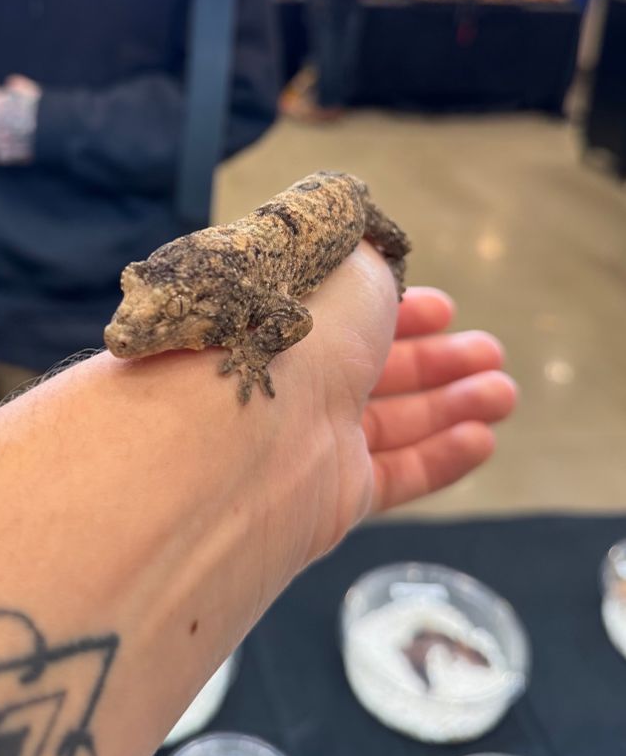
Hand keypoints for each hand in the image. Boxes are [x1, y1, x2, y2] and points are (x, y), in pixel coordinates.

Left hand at [272, 244, 516, 567]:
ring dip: (452, 404)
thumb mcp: (344, 259)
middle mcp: (293, 379)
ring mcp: (311, 440)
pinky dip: (441, 458)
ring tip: (504, 393)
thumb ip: (367, 257)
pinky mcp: (331, 498)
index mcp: (286, 319)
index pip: (346, 317)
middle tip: (489, 352)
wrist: (251, 429)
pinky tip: (482, 439)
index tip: (445, 308)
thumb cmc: (298, 327)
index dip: (399, 311)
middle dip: (438, 358)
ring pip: (391, 422)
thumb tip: (375, 257)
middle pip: (374, 370)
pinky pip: (394, 475)